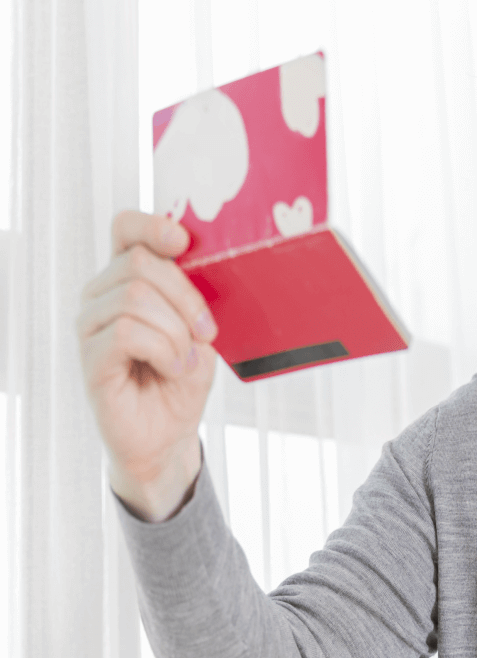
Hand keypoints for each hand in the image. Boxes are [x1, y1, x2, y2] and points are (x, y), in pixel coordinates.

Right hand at [77, 211, 217, 520]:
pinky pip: (128, 332)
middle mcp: (101, 295)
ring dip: (177, 332)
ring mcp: (90, 325)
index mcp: (128, 278)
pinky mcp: (90, 357)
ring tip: (184, 360)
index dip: (152, 225)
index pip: (125, 229)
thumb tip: (204, 260)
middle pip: (141, 263)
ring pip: (136, 298)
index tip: (183, 242)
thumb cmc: (183, 377)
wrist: (170, 432)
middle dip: (186, 297)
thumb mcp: (201, 328)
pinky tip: (172, 369)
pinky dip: (164, 351)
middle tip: (206, 332)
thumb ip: (197, 294)